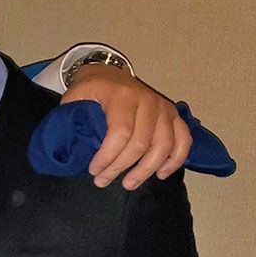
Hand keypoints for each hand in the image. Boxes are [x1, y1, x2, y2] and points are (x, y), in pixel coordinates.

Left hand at [61, 63, 190, 189]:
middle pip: (141, 143)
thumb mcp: (74, 97)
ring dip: (147, 170)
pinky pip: (183, 140)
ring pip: (164, 146)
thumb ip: (72, 120)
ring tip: (129, 184)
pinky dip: (175, 160)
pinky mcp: (173, 114)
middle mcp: (147, 100)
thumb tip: (72, 152)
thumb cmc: (91, 89)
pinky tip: (161, 174)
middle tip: (103, 181)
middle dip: (121, 167)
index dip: (108, 156)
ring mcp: (163, 107)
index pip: (120, 133)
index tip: (94, 170)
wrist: (108, 72)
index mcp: (121, 96)